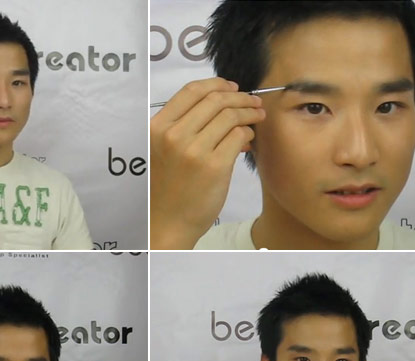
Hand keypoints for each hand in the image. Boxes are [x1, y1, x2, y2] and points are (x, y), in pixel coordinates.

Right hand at [150, 77, 265, 248]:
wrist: (165, 223)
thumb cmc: (165, 188)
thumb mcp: (161, 151)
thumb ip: (182, 128)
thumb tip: (223, 106)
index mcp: (157, 127)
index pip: (192, 91)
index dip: (217, 84)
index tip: (232, 87)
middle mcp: (174, 135)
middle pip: (215, 100)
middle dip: (240, 97)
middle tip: (253, 102)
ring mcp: (194, 150)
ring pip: (230, 116)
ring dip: (249, 112)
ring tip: (257, 117)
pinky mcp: (214, 166)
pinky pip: (239, 136)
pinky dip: (248, 133)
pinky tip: (248, 139)